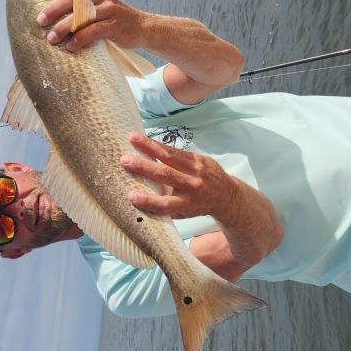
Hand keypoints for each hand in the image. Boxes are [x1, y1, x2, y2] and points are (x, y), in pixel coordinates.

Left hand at [35, 0, 146, 51]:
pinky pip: (94, 31)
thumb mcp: (98, 6)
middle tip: (40, 20)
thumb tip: (49, 14)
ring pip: (82, 15)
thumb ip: (79, 6)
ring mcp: (109, 10)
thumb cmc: (113, 19)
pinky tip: (71, 46)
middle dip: (53, 8)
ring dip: (64, 27)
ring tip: (51, 38)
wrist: (143, 28)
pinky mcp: (114, 25)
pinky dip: (80, 39)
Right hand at [120, 132, 236, 219]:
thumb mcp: (183, 212)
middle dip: (143, 166)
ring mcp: (197, 170)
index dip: (148, 201)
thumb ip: (165, 207)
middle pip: (166, 175)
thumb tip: (138, 199)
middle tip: (124, 160)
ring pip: (170, 156)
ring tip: (132, 138)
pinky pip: (177, 150)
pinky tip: (146, 140)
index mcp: (188, 204)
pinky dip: (160, 145)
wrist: (226, 195)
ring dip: (149, 146)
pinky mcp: (199, 159)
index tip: (130, 195)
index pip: (166, 204)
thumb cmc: (198, 206)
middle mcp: (193, 186)